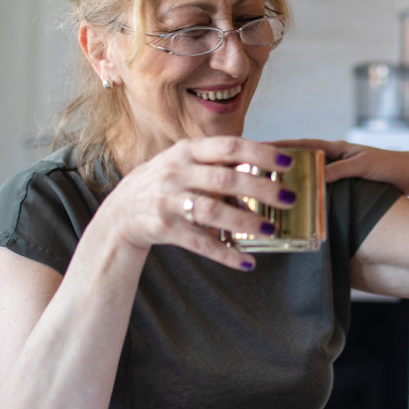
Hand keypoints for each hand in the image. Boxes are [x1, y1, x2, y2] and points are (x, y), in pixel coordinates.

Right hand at [92, 137, 292, 270]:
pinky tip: (246, 262)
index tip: (287, 164)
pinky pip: (198, 242)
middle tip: (288, 199)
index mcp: (186, 151)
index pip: (229, 146)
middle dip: (260, 188)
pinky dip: (224, 253)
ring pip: (211, 210)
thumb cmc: (164, 185)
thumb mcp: (184, 164)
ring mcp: (166, 200)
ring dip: (244, 221)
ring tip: (270, 229)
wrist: (119, 213)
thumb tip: (265, 173)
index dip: (260, 153)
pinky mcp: (161, 228)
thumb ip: (218, 165)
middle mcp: (175, 172)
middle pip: (224, 178)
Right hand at [271, 138, 408, 189]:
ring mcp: (341, 172)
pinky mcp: (348, 186)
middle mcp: (337, 159)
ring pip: (312, 175)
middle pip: (304, 160)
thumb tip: (312, 178)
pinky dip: (313, 194)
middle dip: (283, 163)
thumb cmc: (389, 166)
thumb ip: (338, 171)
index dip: (282, 145)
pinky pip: (324, 188)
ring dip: (296, 180)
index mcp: (338, 148)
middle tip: (259, 170)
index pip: (304, 144)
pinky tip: (302, 205)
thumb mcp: (361, 167)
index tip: (260, 146)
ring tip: (274, 190)